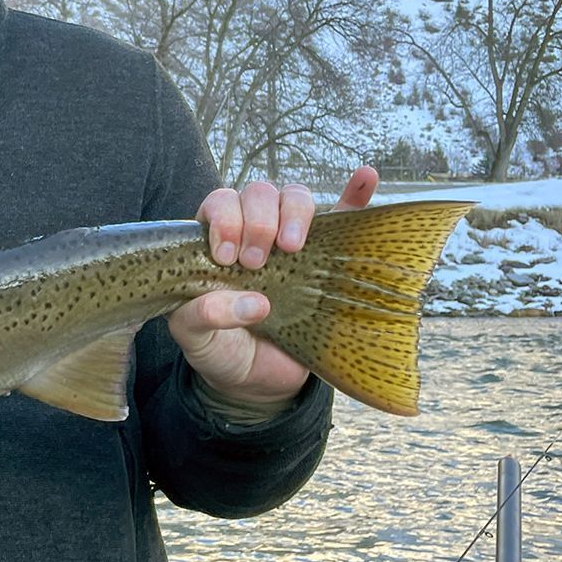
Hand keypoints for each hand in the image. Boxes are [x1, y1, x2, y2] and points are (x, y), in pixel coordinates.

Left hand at [167, 166, 379, 406]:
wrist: (257, 382)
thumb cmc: (221, 349)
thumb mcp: (196, 339)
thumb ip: (202, 317)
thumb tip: (251, 302)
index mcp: (215, 243)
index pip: (220, 204)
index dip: (224, 219)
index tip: (226, 256)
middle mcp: (252, 233)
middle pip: (259, 194)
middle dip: (257, 220)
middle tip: (255, 261)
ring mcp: (291, 244)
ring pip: (295, 198)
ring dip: (295, 211)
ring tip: (293, 247)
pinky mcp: (326, 259)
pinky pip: (345, 217)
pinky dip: (356, 195)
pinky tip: (365, 179)